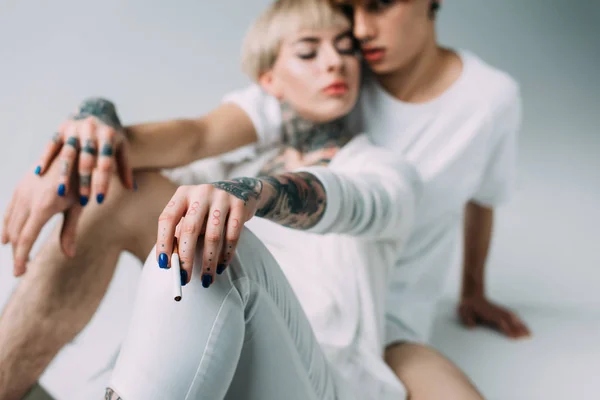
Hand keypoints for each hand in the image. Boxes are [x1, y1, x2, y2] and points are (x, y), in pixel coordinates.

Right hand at [2, 161, 79, 275]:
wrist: (73, 151)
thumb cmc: (81, 181)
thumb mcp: (78, 207)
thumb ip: (69, 231)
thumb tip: (69, 255)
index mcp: (44, 206)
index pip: (26, 239)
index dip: (21, 258)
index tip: (20, 273)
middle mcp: (28, 199)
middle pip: (16, 233)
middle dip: (17, 253)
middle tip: (21, 270)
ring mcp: (22, 191)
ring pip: (10, 222)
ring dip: (12, 241)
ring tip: (17, 256)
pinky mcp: (20, 186)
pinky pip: (9, 210)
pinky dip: (6, 225)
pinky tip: (7, 238)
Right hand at [36, 98, 133, 204]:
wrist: (97, 110)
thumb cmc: (111, 137)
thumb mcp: (122, 148)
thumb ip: (125, 168)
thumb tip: (131, 189)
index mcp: (109, 136)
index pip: (106, 163)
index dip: (102, 182)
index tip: (100, 200)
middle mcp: (91, 131)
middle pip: (87, 160)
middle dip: (85, 181)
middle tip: (83, 201)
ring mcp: (75, 128)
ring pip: (68, 153)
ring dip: (65, 174)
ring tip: (61, 192)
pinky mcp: (61, 128)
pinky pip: (51, 144)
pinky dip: (45, 157)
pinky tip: (40, 173)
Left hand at [156, 177, 269, 288]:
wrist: (239, 191)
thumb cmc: (207, 210)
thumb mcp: (191, 215)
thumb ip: (180, 234)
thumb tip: (171, 263)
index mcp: (183, 194)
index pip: (167, 218)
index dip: (163, 242)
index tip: (164, 264)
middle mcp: (201, 192)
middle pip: (190, 229)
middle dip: (186, 257)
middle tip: (184, 279)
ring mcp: (222, 197)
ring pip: (213, 236)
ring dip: (208, 262)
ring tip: (205, 279)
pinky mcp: (239, 205)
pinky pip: (232, 236)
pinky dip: (226, 255)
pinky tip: (221, 267)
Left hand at [458, 296, 530, 338]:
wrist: (471, 296)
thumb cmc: (467, 307)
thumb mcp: (463, 311)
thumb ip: (467, 318)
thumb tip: (471, 326)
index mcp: (488, 313)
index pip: (499, 321)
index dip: (506, 328)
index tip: (513, 336)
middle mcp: (496, 312)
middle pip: (510, 320)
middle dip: (519, 328)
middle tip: (527, 337)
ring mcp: (500, 311)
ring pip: (513, 318)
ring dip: (522, 325)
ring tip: (530, 334)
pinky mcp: (501, 311)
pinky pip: (512, 316)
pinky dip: (519, 321)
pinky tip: (525, 327)